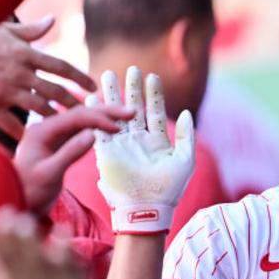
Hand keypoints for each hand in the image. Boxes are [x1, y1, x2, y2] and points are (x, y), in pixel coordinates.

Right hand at [0, 16, 95, 138]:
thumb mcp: (4, 29)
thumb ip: (30, 30)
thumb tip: (52, 20)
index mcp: (26, 54)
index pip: (61, 67)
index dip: (80, 78)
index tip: (92, 87)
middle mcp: (20, 73)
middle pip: (55, 90)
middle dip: (73, 101)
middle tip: (85, 110)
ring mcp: (5, 90)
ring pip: (39, 107)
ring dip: (54, 116)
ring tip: (63, 123)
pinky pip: (11, 123)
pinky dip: (24, 132)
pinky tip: (33, 138)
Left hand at [14, 104, 132, 213]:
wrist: (18, 203)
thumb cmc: (30, 192)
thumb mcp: (49, 175)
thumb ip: (69, 154)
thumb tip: (92, 134)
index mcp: (41, 131)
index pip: (75, 118)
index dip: (99, 119)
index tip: (119, 127)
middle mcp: (47, 128)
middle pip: (80, 113)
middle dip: (106, 112)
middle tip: (131, 112)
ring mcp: (53, 135)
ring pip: (83, 120)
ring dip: (105, 117)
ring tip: (127, 116)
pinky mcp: (60, 144)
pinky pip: (81, 130)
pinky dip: (98, 127)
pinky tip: (111, 126)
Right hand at [93, 66, 194, 234]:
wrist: (147, 209)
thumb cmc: (169, 188)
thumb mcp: (185, 160)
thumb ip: (186, 135)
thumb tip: (187, 112)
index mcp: (157, 142)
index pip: (155, 111)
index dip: (154, 94)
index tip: (152, 76)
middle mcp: (138, 141)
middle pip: (133, 108)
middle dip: (132, 88)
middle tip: (130, 69)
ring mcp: (122, 146)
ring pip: (115, 114)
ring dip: (111, 95)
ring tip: (106, 75)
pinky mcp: (106, 153)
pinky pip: (99, 130)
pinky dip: (94, 114)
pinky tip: (91, 98)